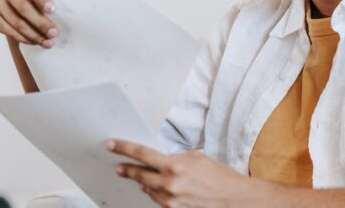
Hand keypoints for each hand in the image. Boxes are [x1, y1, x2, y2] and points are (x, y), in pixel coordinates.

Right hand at [0, 0, 57, 47]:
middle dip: (41, 23)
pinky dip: (23, 39)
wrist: (14, 3)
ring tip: (48, 42)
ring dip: (34, 35)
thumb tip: (58, 17)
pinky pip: (8, 31)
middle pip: (23, 7)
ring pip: (16, 22)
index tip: (53, 10)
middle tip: (54, 33)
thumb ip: (45, 2)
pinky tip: (35, 41)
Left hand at [107, 139, 267, 207]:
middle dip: (127, 169)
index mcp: (175, 165)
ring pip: (147, 188)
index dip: (124, 148)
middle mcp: (170, 183)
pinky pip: (156, 199)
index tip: (112, 145)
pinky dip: (153, 192)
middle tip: (118, 166)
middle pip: (139, 174)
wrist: (232, 198)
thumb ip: (173, 158)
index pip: (142, 154)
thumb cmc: (217, 176)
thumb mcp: (195, 157)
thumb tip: (157, 160)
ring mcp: (170, 200)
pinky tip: (153, 187)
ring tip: (135, 175)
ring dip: (141, 181)